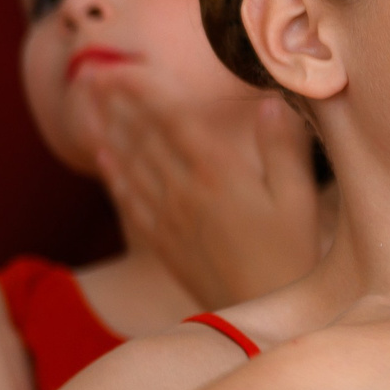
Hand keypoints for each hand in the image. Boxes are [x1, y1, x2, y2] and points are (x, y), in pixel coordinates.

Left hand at [84, 76, 318, 309]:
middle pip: (142, 138)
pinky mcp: (165, 244)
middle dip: (115, 104)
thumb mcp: (300, 202)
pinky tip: (103, 158)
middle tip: (90, 75)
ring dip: (108, 131)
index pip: (171, 120)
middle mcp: (185, 192)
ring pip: (130, 165)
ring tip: (88, 105)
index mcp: (219, 174)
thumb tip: (272, 100)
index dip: (142, 91)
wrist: (260, 322)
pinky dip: (114, 175)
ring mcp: (170, 219)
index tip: (118, 68)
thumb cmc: (293, 259)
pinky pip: (131, 202)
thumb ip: (284, 149)